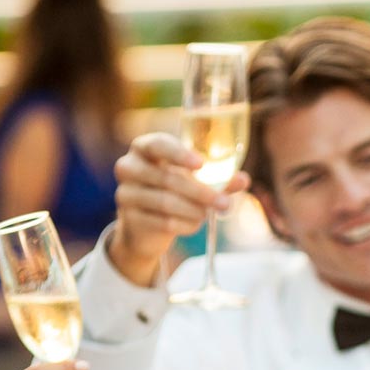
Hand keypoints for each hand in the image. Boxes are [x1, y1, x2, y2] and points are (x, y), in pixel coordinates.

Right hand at [111, 132, 250, 279]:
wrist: (146, 225)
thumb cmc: (174, 191)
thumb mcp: (195, 180)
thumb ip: (219, 178)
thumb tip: (243, 179)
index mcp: (145, 148)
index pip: (158, 145)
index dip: (179, 154)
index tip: (201, 165)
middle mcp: (129, 167)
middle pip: (166, 178)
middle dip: (201, 192)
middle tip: (225, 203)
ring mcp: (125, 193)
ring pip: (165, 202)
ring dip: (194, 210)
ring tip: (208, 214)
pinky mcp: (130, 218)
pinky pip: (162, 222)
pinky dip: (185, 225)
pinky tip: (195, 224)